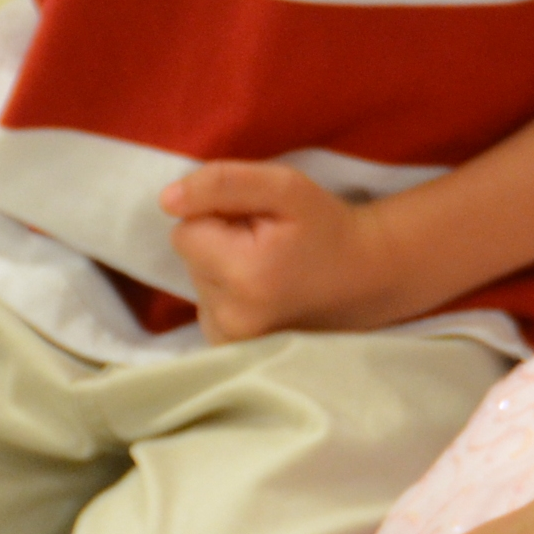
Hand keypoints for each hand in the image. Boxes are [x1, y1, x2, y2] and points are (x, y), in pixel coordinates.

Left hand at [161, 161, 411, 340]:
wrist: (367, 276)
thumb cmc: (327, 226)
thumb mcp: (286, 187)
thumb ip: (224, 183)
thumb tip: (166, 199)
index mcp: (243, 273)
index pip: (185, 231)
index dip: (217, 216)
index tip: (258, 220)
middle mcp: (232, 316)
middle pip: (190, 258)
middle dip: (221, 243)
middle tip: (268, 243)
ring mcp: (231, 340)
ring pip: (197, 282)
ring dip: (224, 268)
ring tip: (270, 267)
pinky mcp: (231, 350)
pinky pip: (206, 307)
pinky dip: (227, 295)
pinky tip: (262, 292)